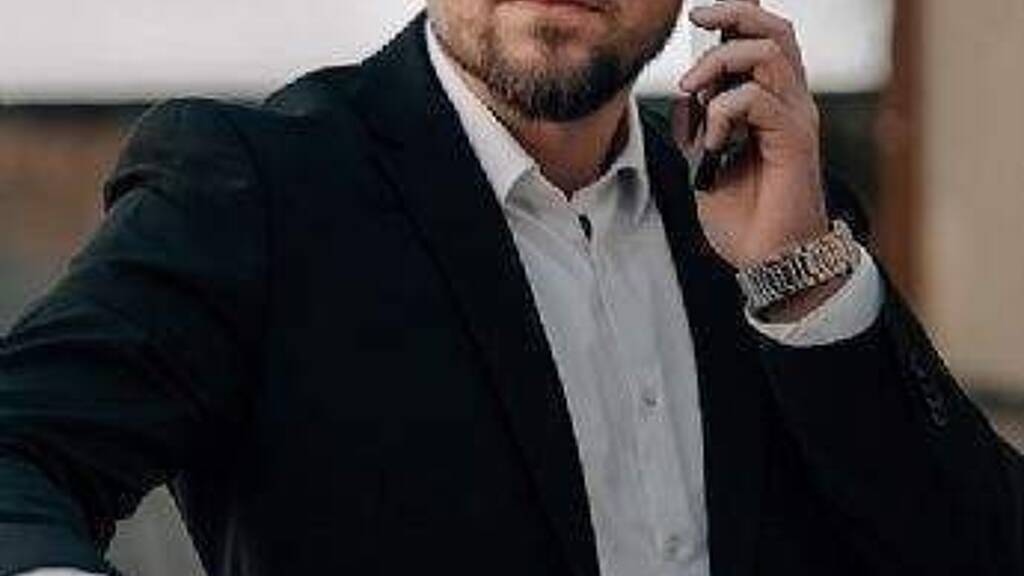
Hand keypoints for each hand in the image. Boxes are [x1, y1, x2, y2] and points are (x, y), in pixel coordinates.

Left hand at [673, 0, 827, 270]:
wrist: (768, 257)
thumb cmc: (744, 214)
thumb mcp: (704, 159)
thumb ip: (699, 122)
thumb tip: (687, 91)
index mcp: (774, 102)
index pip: (766, 38)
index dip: (738, 15)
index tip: (698, 16)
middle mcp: (792, 102)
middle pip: (776, 31)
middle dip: (733, 15)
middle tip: (697, 20)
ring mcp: (797, 118)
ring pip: (767, 54)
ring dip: (718, 65)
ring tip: (692, 92)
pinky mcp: (795, 139)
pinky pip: (757, 99)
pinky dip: (724, 112)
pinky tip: (713, 141)